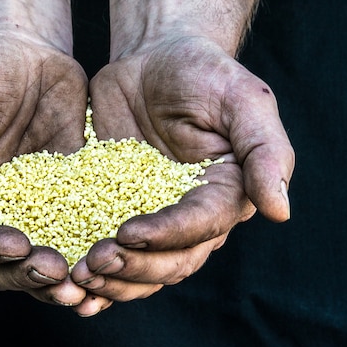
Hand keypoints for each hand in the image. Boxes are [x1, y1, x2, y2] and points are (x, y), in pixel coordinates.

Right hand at [0, 29, 88, 305]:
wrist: (19, 46)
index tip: (17, 245)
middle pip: (0, 263)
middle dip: (26, 274)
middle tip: (57, 272)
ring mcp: (32, 207)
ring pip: (41, 257)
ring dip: (60, 277)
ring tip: (86, 282)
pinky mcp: (69, 195)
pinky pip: (80, 229)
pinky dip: (92, 249)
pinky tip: (113, 257)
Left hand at [71, 35, 293, 312]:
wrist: (156, 61)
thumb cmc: (205, 74)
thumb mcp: (243, 101)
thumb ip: (266, 152)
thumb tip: (280, 211)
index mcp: (226, 196)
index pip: (201, 227)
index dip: (166, 235)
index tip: (128, 232)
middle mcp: (192, 218)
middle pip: (171, 262)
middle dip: (133, 267)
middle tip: (94, 261)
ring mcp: (154, 218)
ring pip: (140, 270)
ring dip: (111, 281)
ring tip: (76, 276)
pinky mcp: (118, 211)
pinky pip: (109, 251)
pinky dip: (92, 275)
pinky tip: (66, 285)